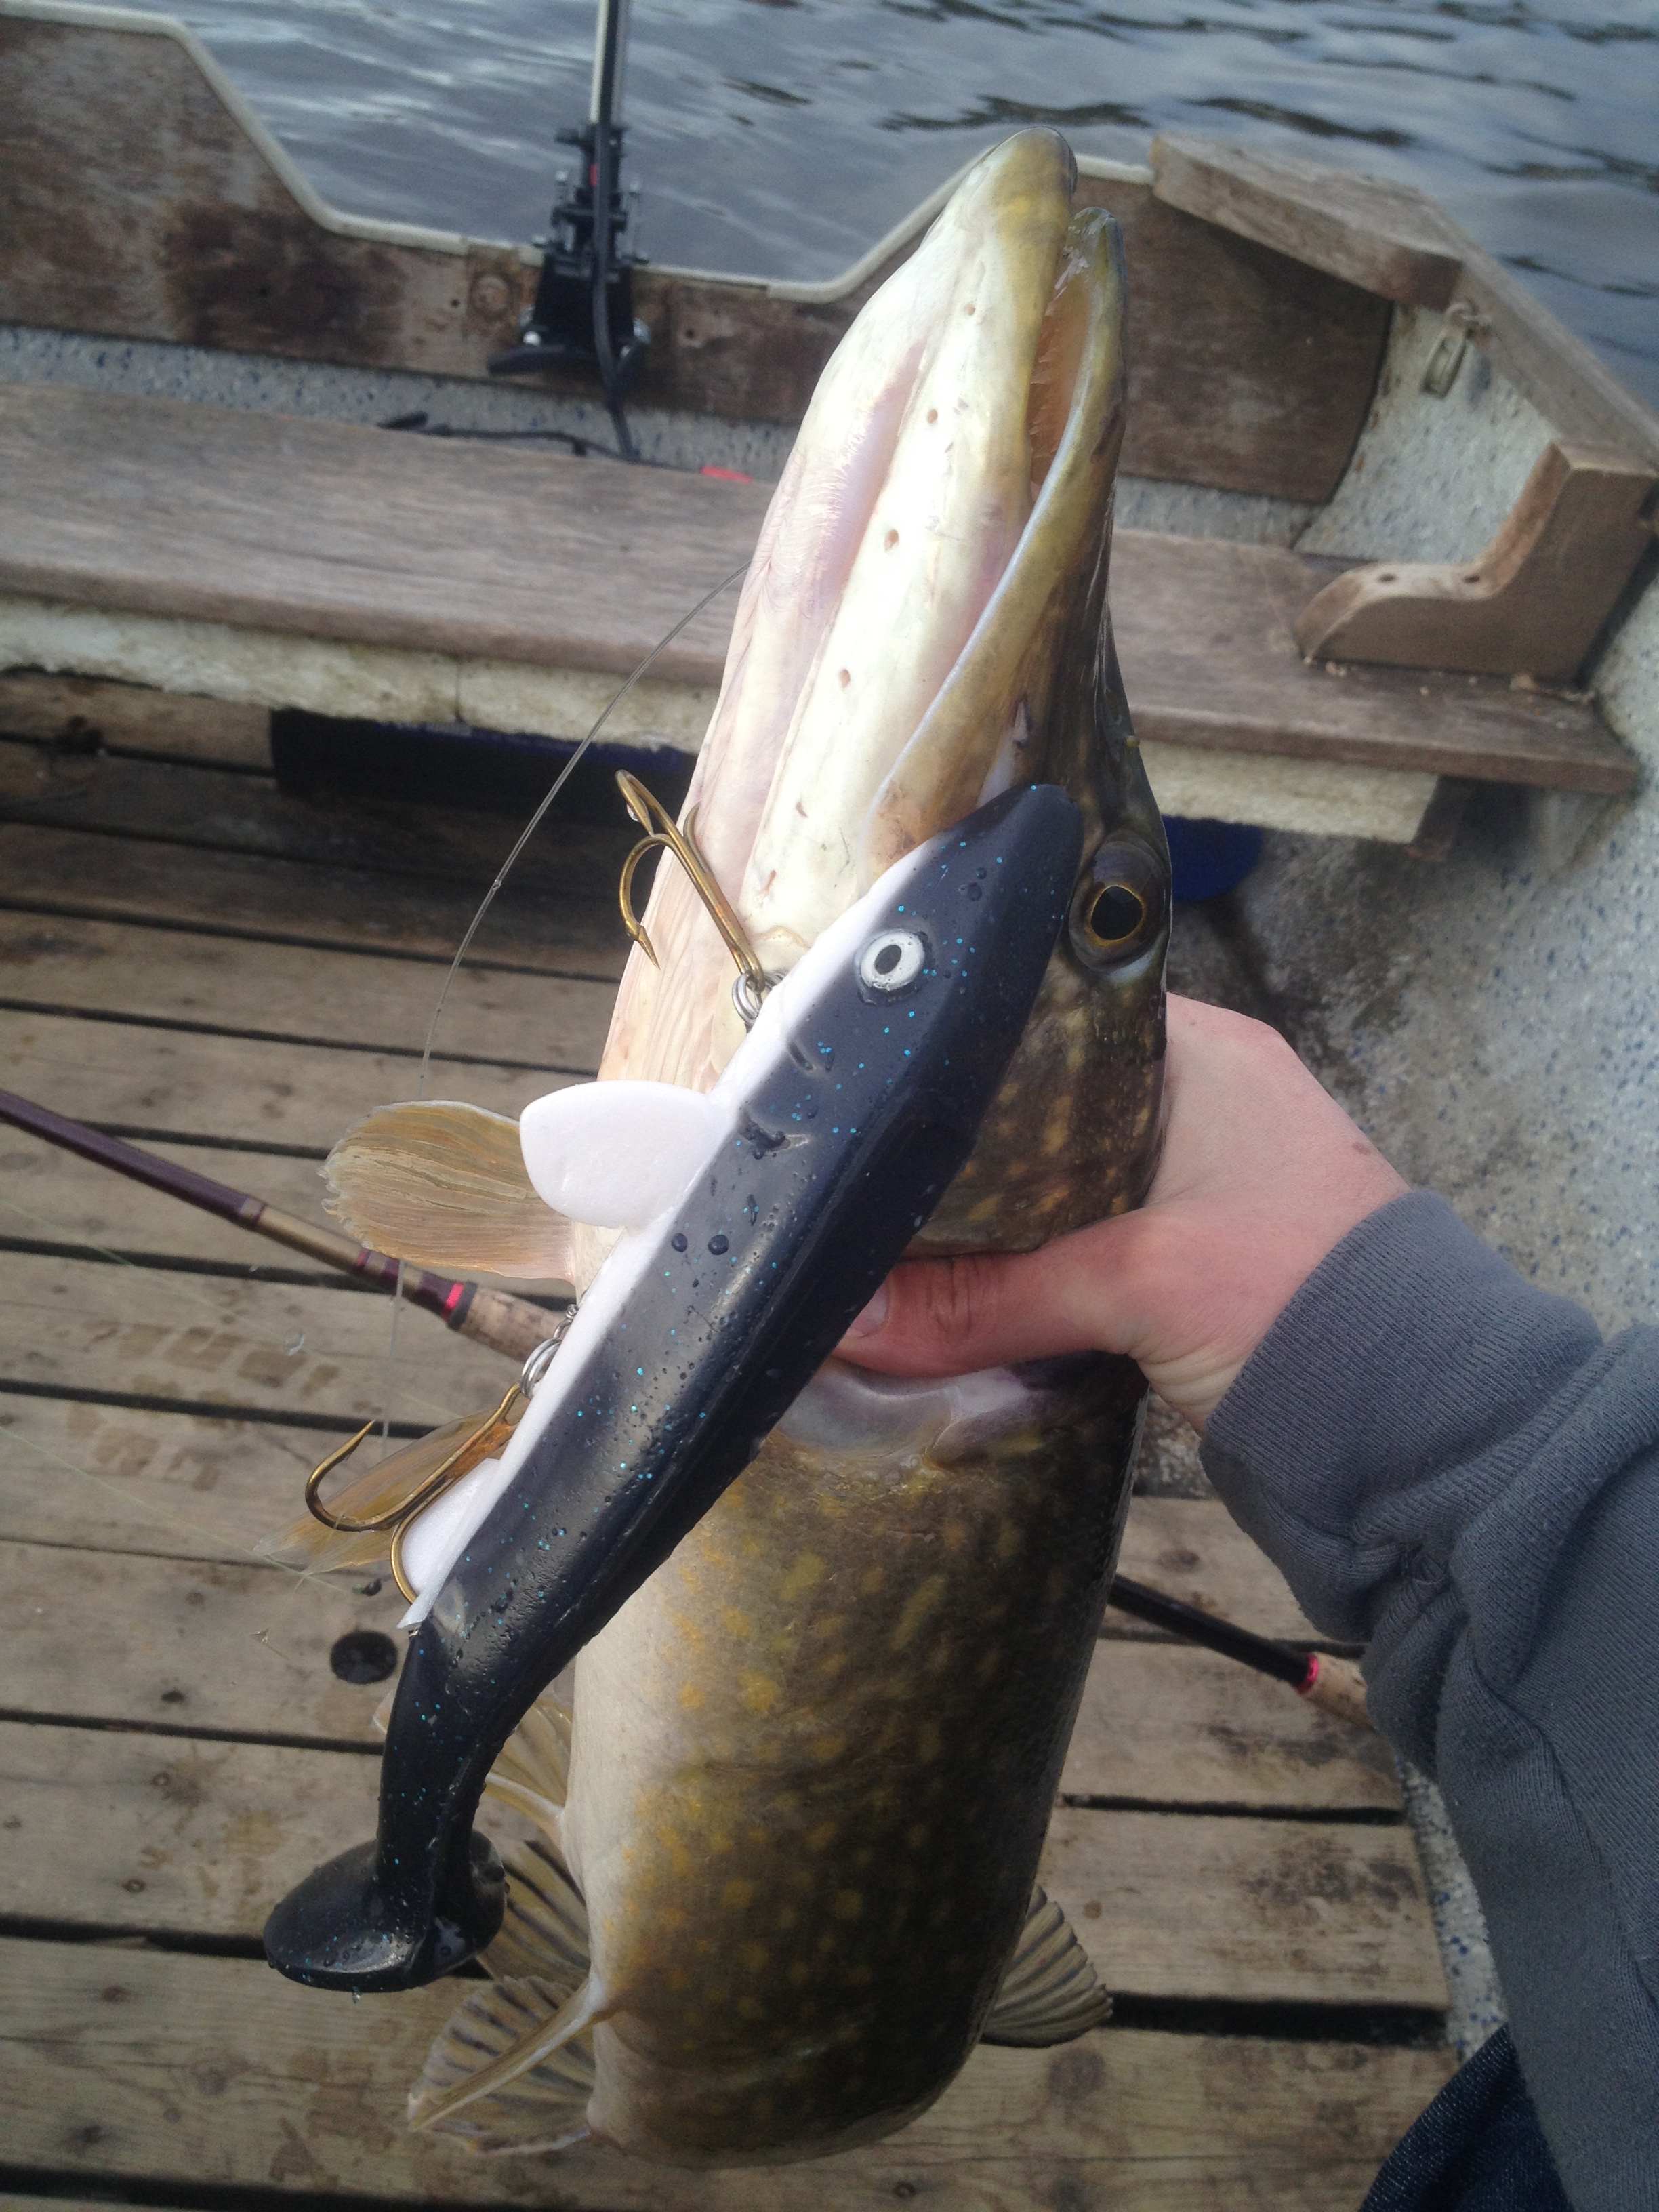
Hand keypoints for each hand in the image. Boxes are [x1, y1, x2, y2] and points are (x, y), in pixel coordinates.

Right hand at [839, 995, 1407, 1430]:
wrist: (1423, 1437)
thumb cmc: (1306, 1304)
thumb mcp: (1136, 1285)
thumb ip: (984, 1300)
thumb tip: (843, 1318)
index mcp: (1203, 1054)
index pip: (1053, 1016)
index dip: (961, 1048)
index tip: (873, 1080)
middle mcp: (1199, 1105)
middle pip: (1040, 1114)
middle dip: (957, 1153)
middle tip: (854, 1166)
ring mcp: (1196, 1190)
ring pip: (1055, 1192)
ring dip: (988, 1226)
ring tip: (879, 1229)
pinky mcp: (1189, 1269)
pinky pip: (1079, 1254)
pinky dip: (1025, 1276)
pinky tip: (953, 1293)